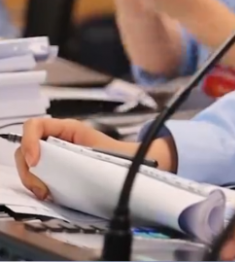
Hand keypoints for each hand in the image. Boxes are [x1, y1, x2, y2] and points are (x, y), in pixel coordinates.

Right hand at [14, 118, 132, 199]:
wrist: (124, 165)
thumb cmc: (114, 154)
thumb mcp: (100, 149)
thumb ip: (87, 152)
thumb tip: (79, 155)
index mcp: (67, 129)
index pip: (35, 126)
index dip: (29, 142)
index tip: (35, 162)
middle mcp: (55, 140)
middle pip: (25, 149)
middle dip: (29, 170)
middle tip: (42, 188)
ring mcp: (50, 155)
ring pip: (26, 165)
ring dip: (31, 180)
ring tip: (45, 193)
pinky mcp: (49, 170)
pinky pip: (33, 176)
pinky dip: (35, 186)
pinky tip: (47, 194)